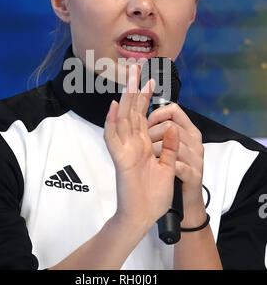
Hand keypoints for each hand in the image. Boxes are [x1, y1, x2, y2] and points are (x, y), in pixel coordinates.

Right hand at [104, 64, 178, 230]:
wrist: (144, 216)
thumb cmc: (154, 195)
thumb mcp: (168, 166)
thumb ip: (170, 147)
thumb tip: (173, 126)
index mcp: (143, 144)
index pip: (143, 115)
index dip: (146, 97)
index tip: (152, 80)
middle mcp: (133, 143)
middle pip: (132, 111)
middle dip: (135, 89)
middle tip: (136, 68)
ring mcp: (124, 149)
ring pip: (122, 118)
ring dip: (125, 98)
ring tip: (129, 78)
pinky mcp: (120, 159)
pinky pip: (112, 138)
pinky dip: (111, 122)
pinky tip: (113, 106)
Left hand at [147, 103, 205, 226]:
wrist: (186, 201)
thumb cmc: (175, 171)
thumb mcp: (169, 147)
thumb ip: (162, 132)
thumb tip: (143, 117)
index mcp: (189, 131)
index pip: (173, 110)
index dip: (156, 114)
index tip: (147, 124)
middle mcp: (195, 142)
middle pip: (170, 126)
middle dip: (151, 135)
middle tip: (145, 145)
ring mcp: (196, 159)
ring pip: (173, 144)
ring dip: (155, 151)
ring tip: (150, 157)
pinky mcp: (194, 175)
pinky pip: (178, 165)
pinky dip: (165, 166)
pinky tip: (159, 168)